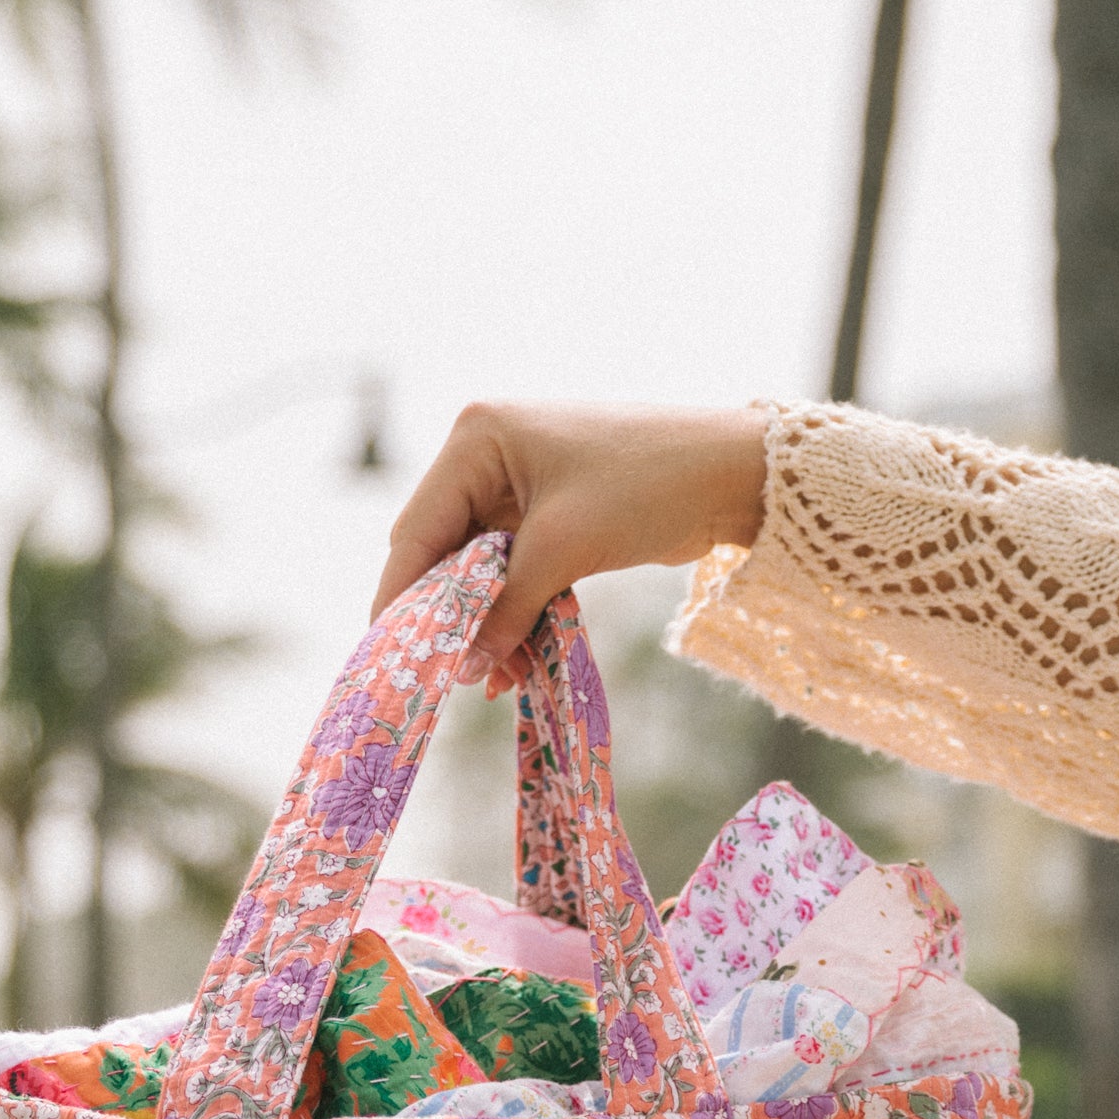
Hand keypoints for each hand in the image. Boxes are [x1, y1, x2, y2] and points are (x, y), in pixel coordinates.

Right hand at [371, 402, 768, 688]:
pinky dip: (514, 612)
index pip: (418, 527)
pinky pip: (512, 571)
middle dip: (446, 615)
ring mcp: (517, 483)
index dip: (400, 594)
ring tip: (494, 679)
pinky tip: (516, 661)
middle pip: (442, 549)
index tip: (387, 654)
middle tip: (444, 675)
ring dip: (484, 623)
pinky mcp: (548, 513)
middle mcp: (487, 454)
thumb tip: (464, 668)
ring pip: (478, 569)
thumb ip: (506, 607)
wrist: (731, 473)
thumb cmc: (646, 486)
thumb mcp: (564, 548)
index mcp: (477, 438)